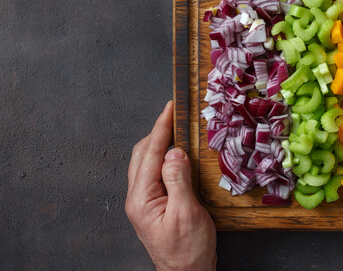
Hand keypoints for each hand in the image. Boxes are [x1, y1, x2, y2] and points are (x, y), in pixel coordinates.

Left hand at [126, 101, 216, 269]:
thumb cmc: (188, 249)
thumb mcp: (187, 213)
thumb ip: (178, 180)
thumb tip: (175, 152)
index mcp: (142, 198)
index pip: (151, 153)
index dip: (162, 128)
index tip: (170, 108)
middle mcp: (138, 198)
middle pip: (143, 154)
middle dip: (158, 131)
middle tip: (175, 114)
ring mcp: (144, 202)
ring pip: (148, 163)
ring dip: (161, 144)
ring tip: (177, 129)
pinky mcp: (154, 206)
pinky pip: (156, 173)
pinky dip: (165, 158)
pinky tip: (178, 155)